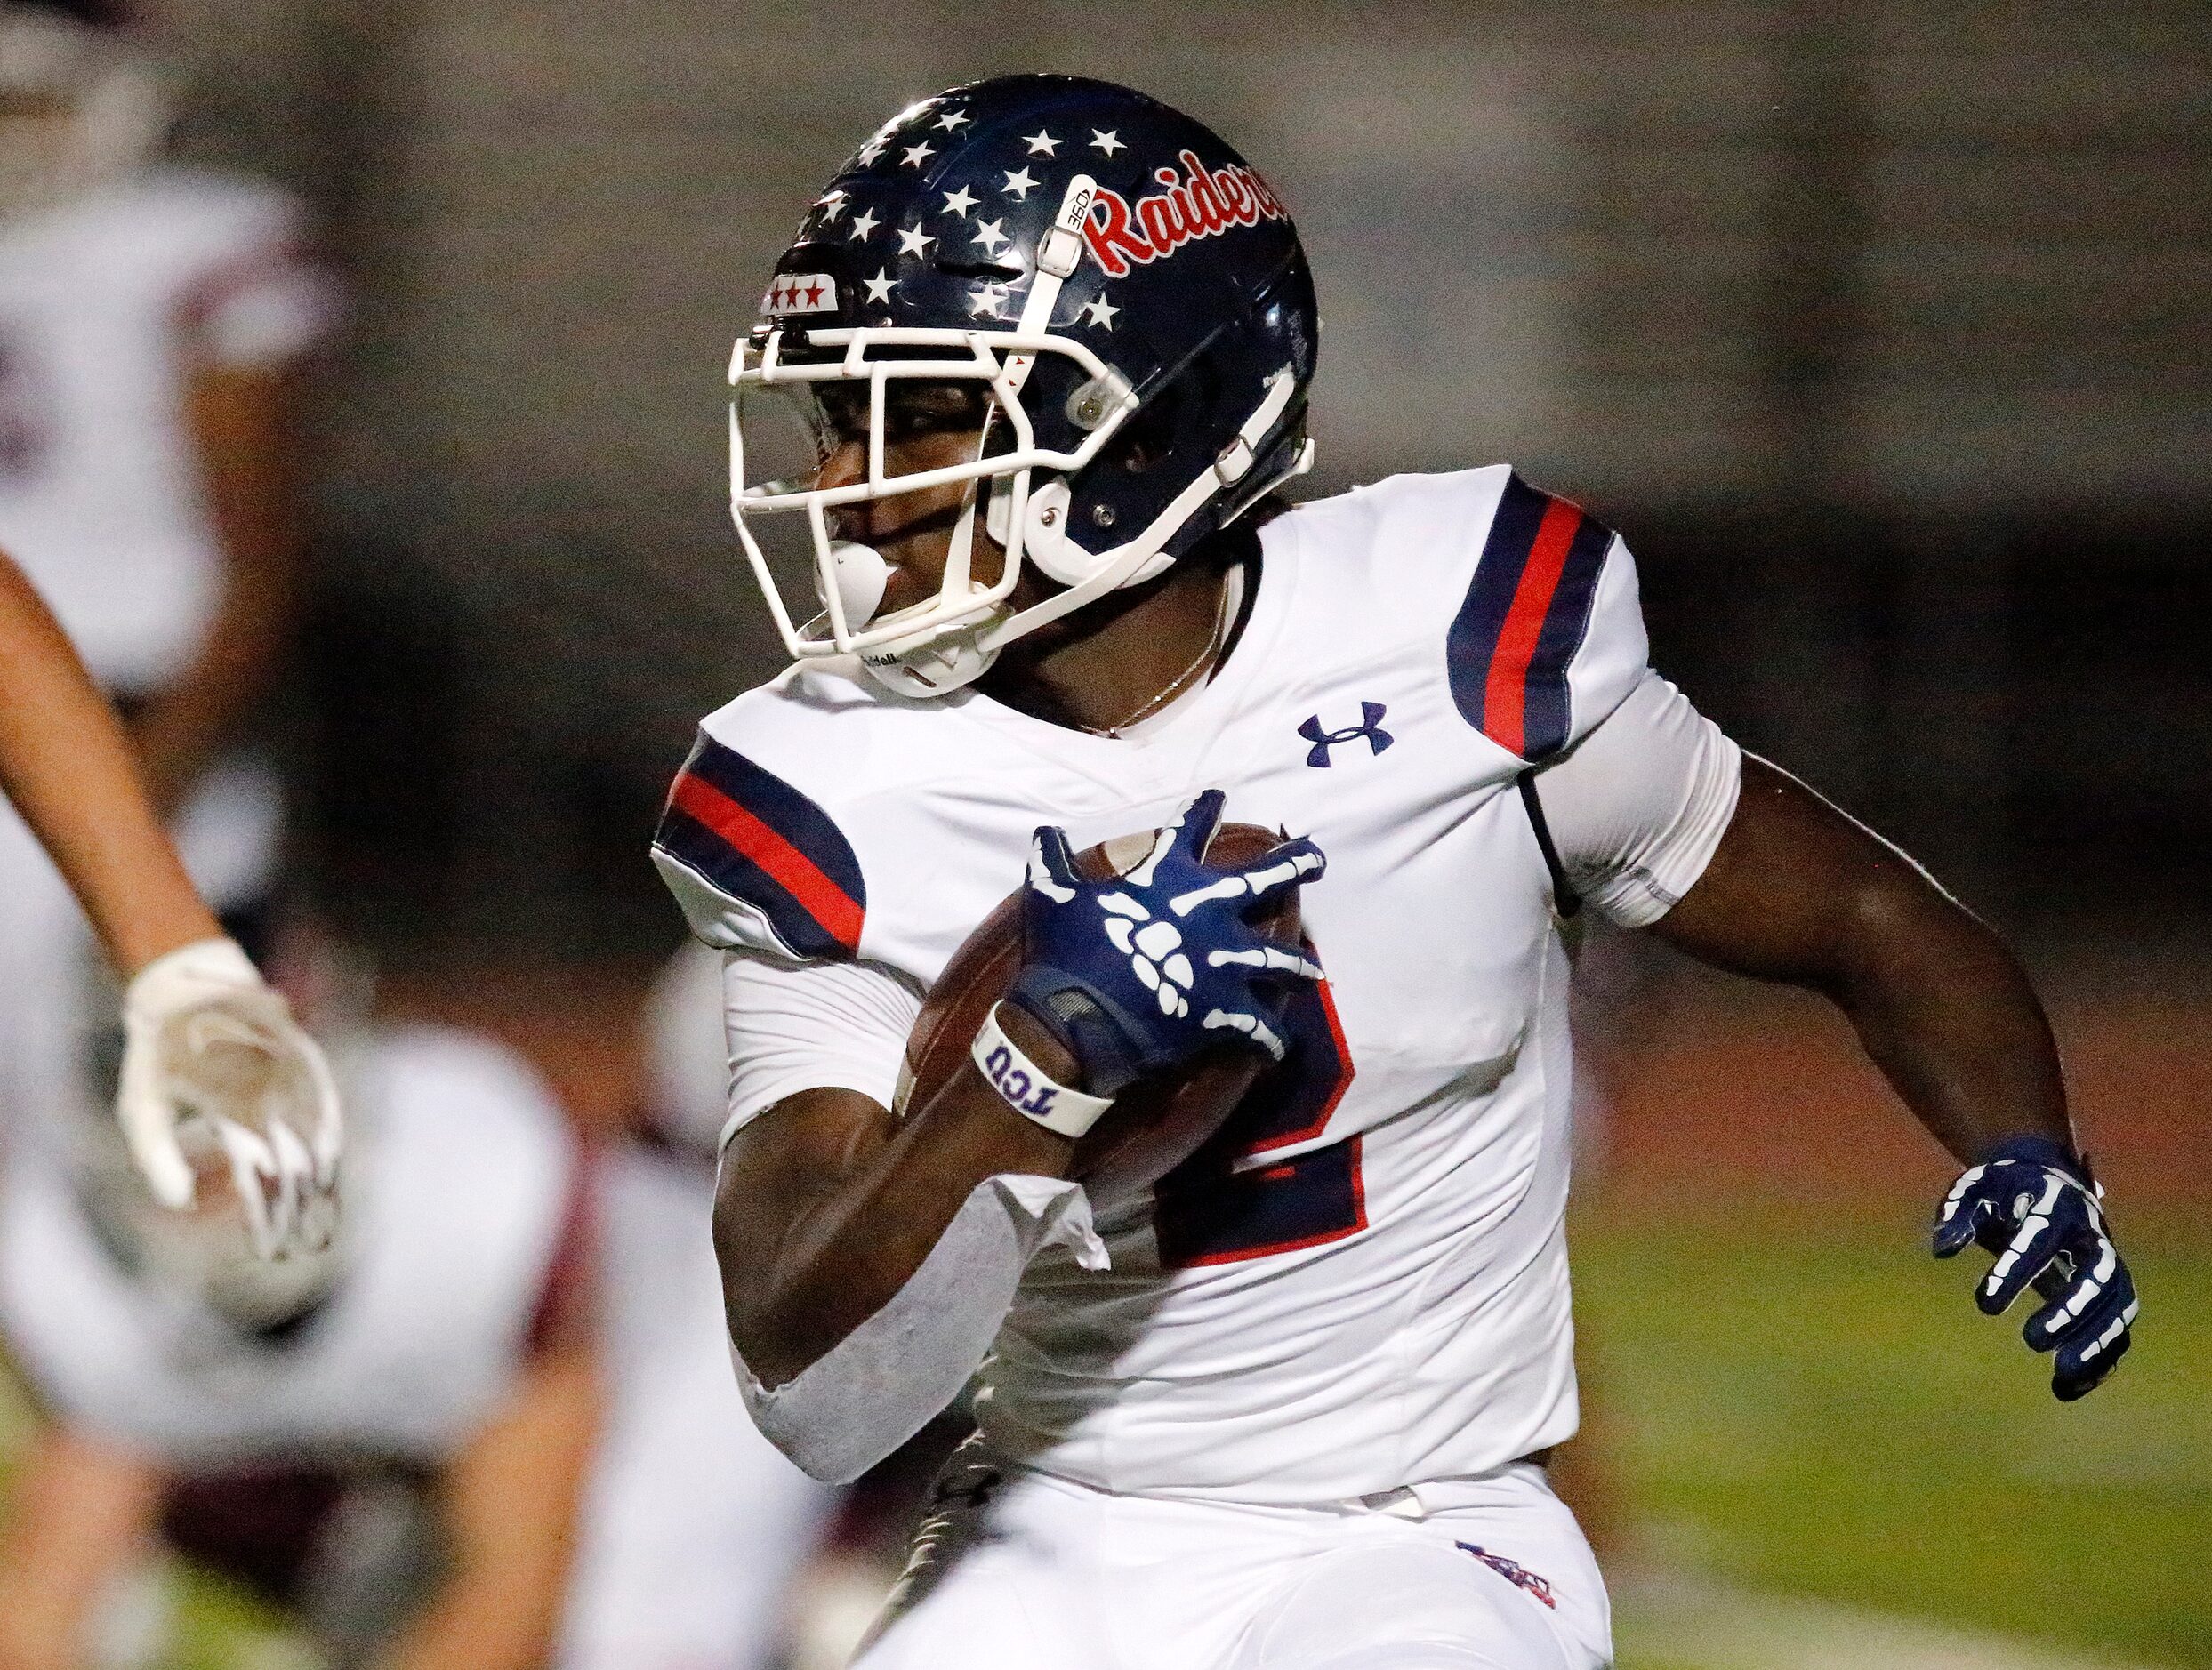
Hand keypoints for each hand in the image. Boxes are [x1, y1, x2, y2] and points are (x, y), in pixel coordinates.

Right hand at [117, 939, 341, 1259]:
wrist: (176, 994)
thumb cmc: (157, 1056)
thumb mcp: (141, 1111)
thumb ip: (156, 1158)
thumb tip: (182, 1204)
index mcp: (233, 1127)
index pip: (254, 1184)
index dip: (262, 1219)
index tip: (270, 1253)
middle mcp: (265, 1111)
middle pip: (291, 1170)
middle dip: (299, 1209)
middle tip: (313, 1246)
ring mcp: (286, 1086)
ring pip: (312, 1140)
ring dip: (321, 1178)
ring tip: (329, 1215)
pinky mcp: (300, 1058)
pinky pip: (322, 1098)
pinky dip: (325, 1128)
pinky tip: (329, 1157)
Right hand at [1009, 789, 1324, 1094]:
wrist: (1075, 1020)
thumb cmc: (1067, 952)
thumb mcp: (1052, 896)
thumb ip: (1053, 861)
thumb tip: (1042, 831)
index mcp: (1170, 878)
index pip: (1191, 827)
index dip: (1204, 808)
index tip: (1218, 795)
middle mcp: (1210, 912)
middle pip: (1266, 880)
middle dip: (1297, 864)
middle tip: (1318, 856)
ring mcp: (1224, 963)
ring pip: (1278, 959)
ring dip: (1298, 965)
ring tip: (1314, 971)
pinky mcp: (1225, 1010)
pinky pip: (1261, 1028)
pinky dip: (1273, 1040)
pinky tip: (1281, 1046)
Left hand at [1934, 1135, 2137, 1400]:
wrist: (2048, 1178)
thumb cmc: (2003, 1189)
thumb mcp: (1973, 1189)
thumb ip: (1956, 1214)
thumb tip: (1943, 1249)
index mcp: (2054, 1203)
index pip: (2039, 1237)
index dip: (2016, 1270)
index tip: (1985, 1305)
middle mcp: (2091, 1233)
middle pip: (2098, 1272)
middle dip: (2071, 1308)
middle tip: (2031, 1341)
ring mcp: (2108, 1261)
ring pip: (2118, 1303)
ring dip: (2097, 1340)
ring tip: (2064, 1375)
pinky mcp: (2112, 1288)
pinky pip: (2118, 1325)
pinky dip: (2102, 1357)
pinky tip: (2069, 1388)